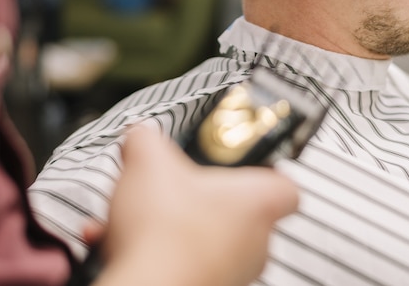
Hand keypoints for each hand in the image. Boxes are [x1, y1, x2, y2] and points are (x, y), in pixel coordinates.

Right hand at [91, 125, 298, 285]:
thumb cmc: (165, 230)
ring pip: (206, 239)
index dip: (266, 171)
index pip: (287, 186)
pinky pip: (182, 263)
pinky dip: (155, 251)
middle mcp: (255, 242)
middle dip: (203, 198)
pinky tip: (121, 241)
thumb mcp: (148, 159)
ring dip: (173, 225)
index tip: (242, 163)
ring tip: (137, 214)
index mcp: (259, 201)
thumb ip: (147, 137)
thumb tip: (140, 136)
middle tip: (178, 186)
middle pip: (241, 212)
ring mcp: (231, 273)